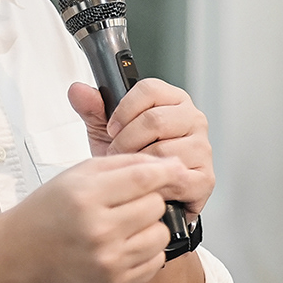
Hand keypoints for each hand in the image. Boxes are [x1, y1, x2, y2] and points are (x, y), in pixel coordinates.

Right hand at [8, 155, 192, 282]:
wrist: (27, 249)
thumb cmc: (53, 208)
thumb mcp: (80, 173)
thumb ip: (126, 164)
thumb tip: (172, 165)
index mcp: (86, 197)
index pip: (143, 179)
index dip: (165, 172)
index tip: (175, 169)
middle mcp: (98, 230)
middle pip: (156, 206)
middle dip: (148, 200)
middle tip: (125, 203)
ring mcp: (109, 260)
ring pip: (161, 235)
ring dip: (150, 227)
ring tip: (125, 225)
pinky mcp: (117, 282)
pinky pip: (157, 261)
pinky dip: (146, 250)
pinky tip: (123, 244)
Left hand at [67, 78, 215, 219]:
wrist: (139, 193)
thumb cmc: (129, 156)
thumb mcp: (105, 130)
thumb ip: (92, 108)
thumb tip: (77, 90)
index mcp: (171, 100)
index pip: (149, 89)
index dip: (124, 109)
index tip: (111, 128)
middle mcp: (192, 119)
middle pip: (155, 120)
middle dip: (126, 141)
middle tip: (117, 153)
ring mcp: (202, 147)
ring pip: (162, 149)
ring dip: (139, 163)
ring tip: (132, 169)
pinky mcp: (205, 177)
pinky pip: (175, 176)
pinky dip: (156, 184)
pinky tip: (149, 184)